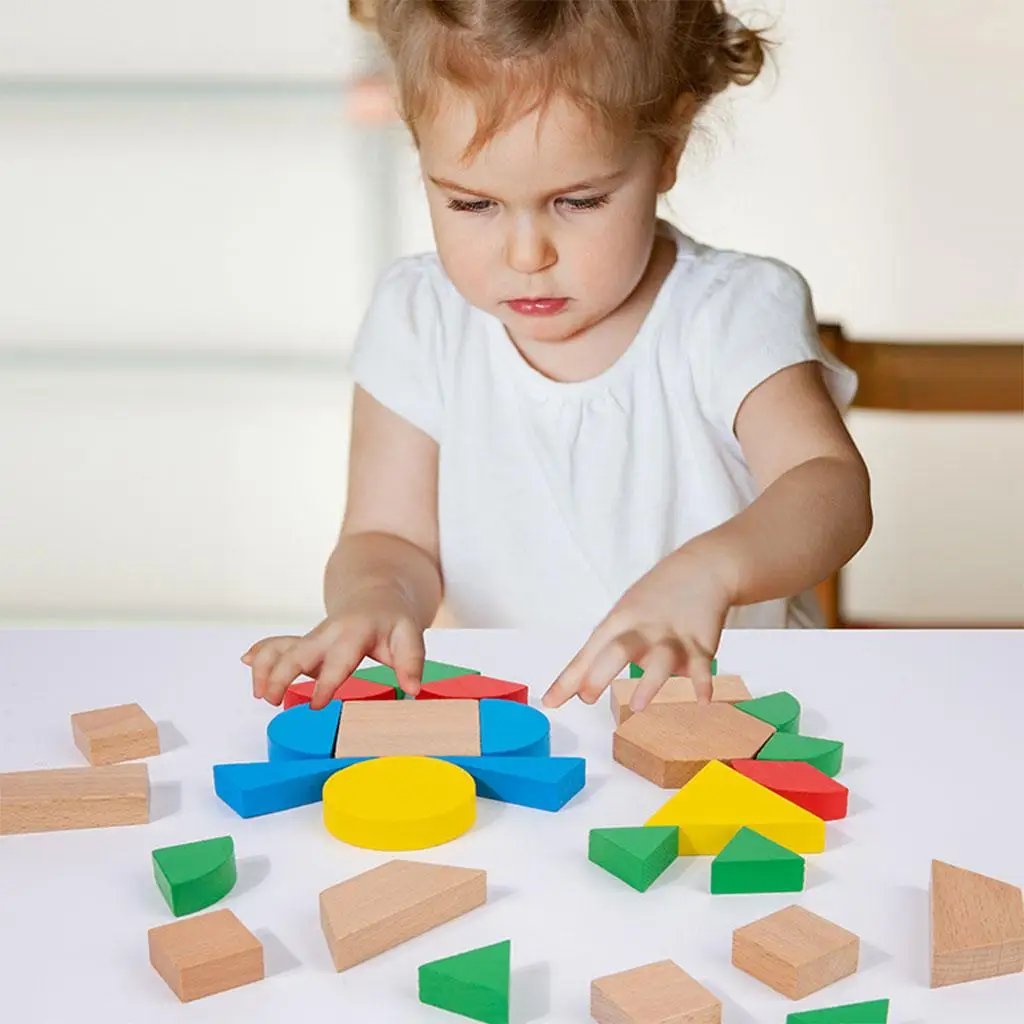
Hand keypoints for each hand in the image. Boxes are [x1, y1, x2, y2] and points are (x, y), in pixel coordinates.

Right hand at [242, 585, 425, 708]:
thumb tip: (413, 690)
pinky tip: (246, 661)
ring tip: (259, 694)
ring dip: (264, 666)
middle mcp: (328, 633)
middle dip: (281, 674)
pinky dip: (261, 652)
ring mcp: (314, 637)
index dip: (327, 682)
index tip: (317, 705)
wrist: (378, 596)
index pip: (339, 660)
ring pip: (281, 646)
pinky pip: (278, 644)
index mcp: (355, 632)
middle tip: (271, 700)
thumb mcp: (410, 636)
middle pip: (298, 651)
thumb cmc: (393, 621)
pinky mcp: (305, 642)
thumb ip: (411, 662)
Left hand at [541, 545, 734, 711]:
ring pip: (661, 658)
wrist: (702, 568)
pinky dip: (703, 683)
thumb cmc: (655, 598)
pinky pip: (702, 665)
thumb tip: (576, 687)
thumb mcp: (624, 615)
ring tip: (639, 705)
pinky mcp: (700, 644)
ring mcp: (672, 637)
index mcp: (619, 623)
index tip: (551, 701)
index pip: (589, 653)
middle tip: (586, 697)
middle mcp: (643, 629)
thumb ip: (602, 652)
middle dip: (600, 673)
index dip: (569, 678)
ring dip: (649, 682)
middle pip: (619, 649)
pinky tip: (702, 701)